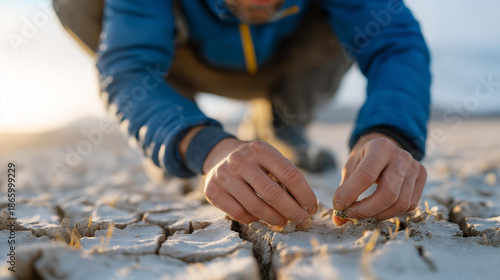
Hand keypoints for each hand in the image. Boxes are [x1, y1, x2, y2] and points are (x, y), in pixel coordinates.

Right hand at [201, 138, 317, 228]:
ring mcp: (224, 175)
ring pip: (255, 206)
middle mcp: (240, 160)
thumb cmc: (254, 161)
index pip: (289, 174)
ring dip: (274, 218)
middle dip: (292, 211)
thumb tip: (305, 205)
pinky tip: (260, 217)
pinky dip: (254, 219)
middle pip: (272, 193)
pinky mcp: (213, 190)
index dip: (304, 194)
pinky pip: (238, 213)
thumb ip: (286, 176)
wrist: (220, 155)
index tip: (311, 208)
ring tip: (284, 222)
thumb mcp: (269, 158)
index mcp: (260, 149)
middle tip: (303, 221)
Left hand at [332, 133, 426, 223]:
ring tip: (362, 213)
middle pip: (388, 193)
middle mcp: (401, 156)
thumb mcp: (351, 167)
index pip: (366, 176)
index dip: (350, 194)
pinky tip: (378, 208)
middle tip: (350, 215)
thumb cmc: (364, 159)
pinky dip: (391, 212)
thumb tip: (339, 220)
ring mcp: (415, 167)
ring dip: (378, 215)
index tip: (338, 206)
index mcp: (380, 147)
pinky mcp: (422, 177)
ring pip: (401, 203)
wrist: (384, 149)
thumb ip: (344, 190)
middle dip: (366, 210)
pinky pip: (409, 205)